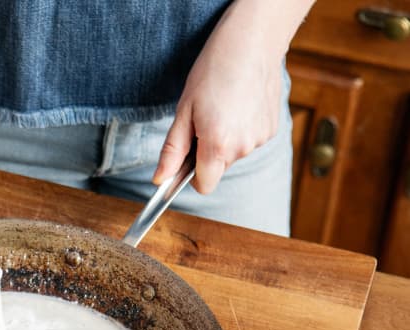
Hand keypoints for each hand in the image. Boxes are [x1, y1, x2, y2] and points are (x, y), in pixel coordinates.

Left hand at [153, 7, 284, 193]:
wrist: (252, 42)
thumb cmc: (212, 72)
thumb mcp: (184, 111)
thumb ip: (172, 151)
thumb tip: (159, 180)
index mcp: (218, 146)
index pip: (204, 185)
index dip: (191, 176)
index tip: (185, 160)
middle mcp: (243, 147)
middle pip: (217, 168)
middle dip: (207, 153)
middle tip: (202, 119)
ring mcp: (260, 139)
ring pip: (234, 153)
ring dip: (225, 139)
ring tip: (222, 107)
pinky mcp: (272, 129)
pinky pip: (249, 140)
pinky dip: (241, 129)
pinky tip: (239, 105)